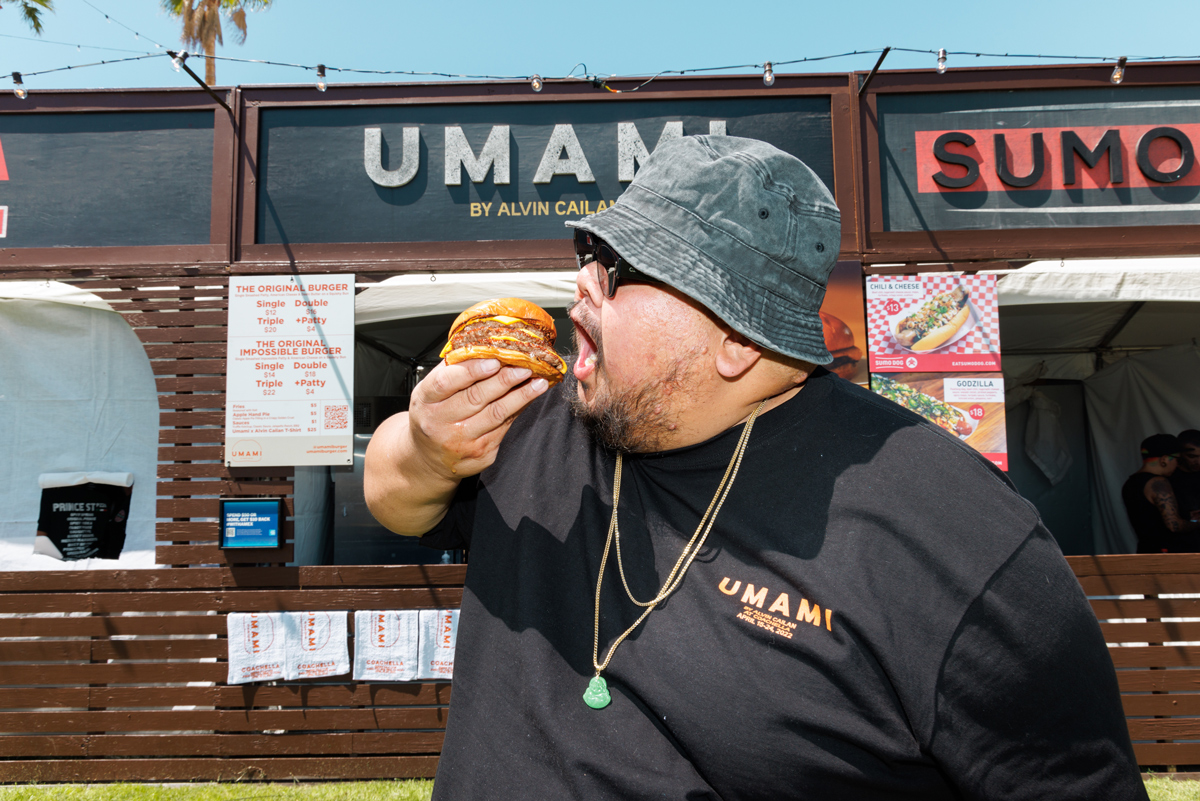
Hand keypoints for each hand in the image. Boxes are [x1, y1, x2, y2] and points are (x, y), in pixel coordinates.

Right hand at [408, 357, 549, 480]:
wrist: (428, 458)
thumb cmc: (432, 416)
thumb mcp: (430, 392)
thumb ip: (452, 370)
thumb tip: (485, 347)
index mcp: (425, 400)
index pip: (447, 382)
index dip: (472, 370)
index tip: (494, 361)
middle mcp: (440, 422)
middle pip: (476, 397)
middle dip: (504, 380)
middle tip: (525, 367)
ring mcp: (461, 441)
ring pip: (496, 414)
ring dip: (521, 396)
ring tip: (538, 382)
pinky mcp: (481, 453)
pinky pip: (504, 427)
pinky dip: (519, 409)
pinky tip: (529, 398)